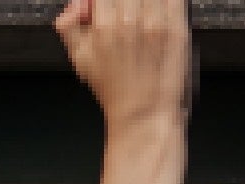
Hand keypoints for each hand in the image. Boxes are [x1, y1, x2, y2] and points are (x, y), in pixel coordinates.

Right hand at [55, 0, 191, 133]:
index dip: (102, 2)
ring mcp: (156, 21)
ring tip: (140, 17)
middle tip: (123, 13)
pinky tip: (157, 14)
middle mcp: (131, 19)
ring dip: (144, 4)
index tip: (104, 9)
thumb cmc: (114, 89)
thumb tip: (75, 4)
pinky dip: (165, 3)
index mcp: (104, 26)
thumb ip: (68, 27)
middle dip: (124, 3)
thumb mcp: (79, 60)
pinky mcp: (176, 25)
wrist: (142, 111)